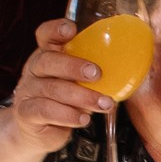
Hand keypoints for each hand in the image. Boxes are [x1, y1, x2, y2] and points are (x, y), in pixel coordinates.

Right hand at [8, 19, 112, 153]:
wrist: (37, 132)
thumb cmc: (65, 102)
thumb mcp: (78, 84)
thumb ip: (94, 74)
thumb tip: (133, 68)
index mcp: (48, 56)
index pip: (45, 36)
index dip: (55, 30)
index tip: (72, 29)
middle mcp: (35, 70)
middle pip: (47, 60)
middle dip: (73, 66)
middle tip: (97, 74)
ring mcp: (28, 91)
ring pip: (51, 89)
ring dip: (81, 97)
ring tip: (105, 104)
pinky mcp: (26, 113)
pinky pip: (44, 110)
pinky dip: (66, 115)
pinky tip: (84, 119)